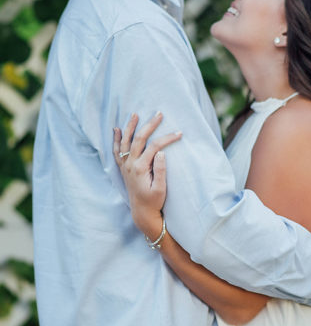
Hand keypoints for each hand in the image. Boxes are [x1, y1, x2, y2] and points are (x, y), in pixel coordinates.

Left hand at [113, 112, 181, 237]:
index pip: (154, 147)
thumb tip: (161, 152)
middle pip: (139, 139)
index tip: (179, 133)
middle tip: (159, 114)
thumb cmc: (153, 201)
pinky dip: (116, 139)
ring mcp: (125, 165)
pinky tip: (116, 129)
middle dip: (149, 125)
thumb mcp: (161, 189)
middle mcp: (130, 164)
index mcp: (141, 168)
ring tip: (135, 114)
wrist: (141, 211)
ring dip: (130, 127)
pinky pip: (117, 151)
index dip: (167, 138)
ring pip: (125, 142)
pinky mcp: (123, 168)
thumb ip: (160, 170)